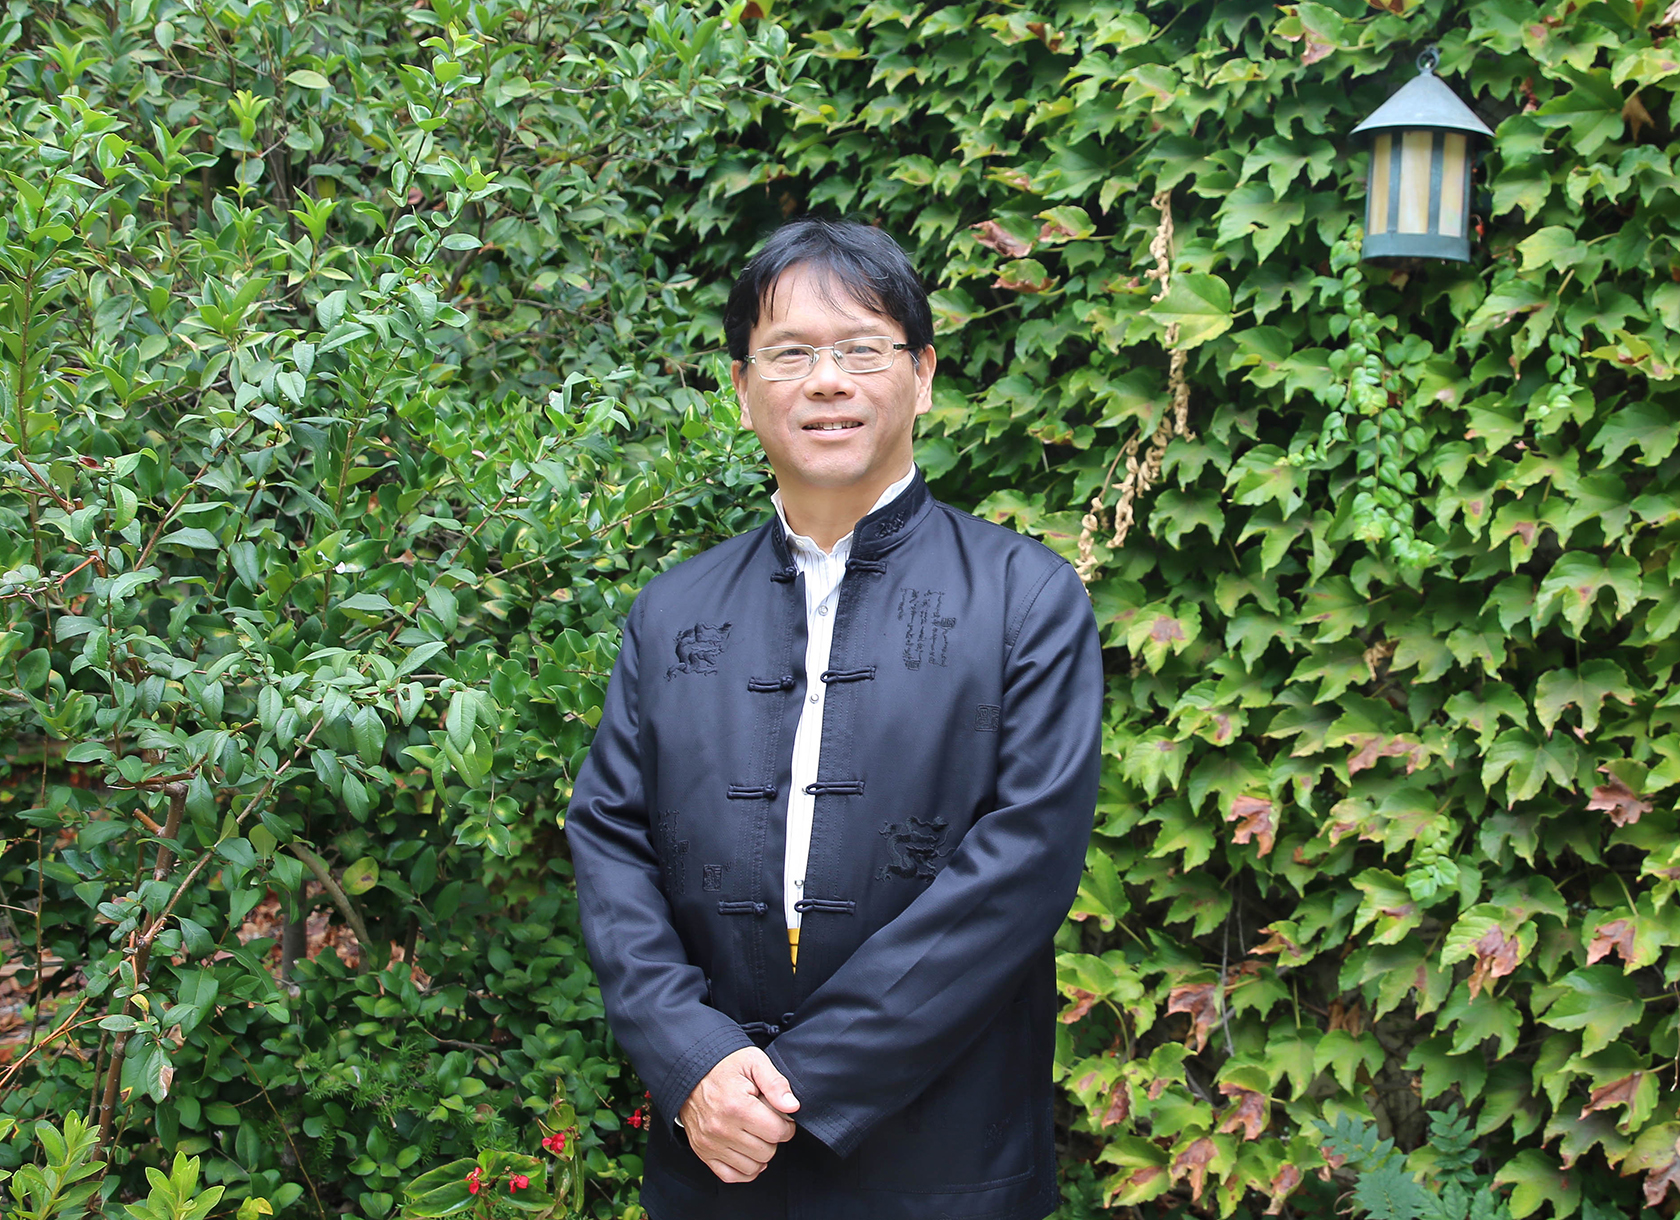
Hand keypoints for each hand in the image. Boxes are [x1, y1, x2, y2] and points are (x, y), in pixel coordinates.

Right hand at [678, 1047, 799, 1182]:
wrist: (689, 1072)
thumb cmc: (724, 1066)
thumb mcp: (753, 1062)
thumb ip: (775, 1083)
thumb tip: (792, 1107)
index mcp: (737, 1106)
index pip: (777, 1132)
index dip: (787, 1125)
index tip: (782, 1116)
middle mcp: (721, 1129)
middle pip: (766, 1151)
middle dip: (773, 1138)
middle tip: (767, 1122)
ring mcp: (710, 1144)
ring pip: (752, 1167)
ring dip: (760, 1154)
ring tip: (756, 1135)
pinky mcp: (703, 1152)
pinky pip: (730, 1175)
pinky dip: (744, 1170)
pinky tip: (748, 1154)